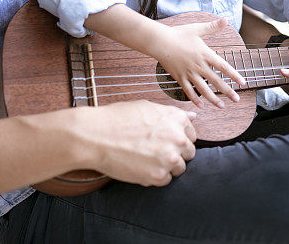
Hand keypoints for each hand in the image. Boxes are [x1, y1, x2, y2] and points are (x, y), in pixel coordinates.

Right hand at [78, 100, 197, 186]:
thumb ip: (172, 114)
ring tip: (145, 159)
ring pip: (179, 169)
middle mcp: (178, 138)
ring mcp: (170, 158)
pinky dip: (154, 177)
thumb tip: (193, 116)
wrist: (94, 135)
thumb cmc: (117, 119)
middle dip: (175, 154)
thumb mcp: (147, 108)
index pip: (191, 136)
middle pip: (188, 153)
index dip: (177, 140)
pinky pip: (165, 180)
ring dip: (166, 167)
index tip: (164, 142)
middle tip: (154, 152)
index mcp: (177, 119)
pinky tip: (140, 166)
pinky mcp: (158, 175)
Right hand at [155, 19, 245, 108]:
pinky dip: (195, 99)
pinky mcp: (179, 78)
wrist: (159, 41)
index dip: (234, 76)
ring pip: (203, 90)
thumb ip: (212, 26)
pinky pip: (188, 91)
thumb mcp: (197, 29)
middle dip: (228, 91)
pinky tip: (201, 105)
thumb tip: (225, 19)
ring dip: (213, 99)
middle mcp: (199, 66)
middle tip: (237, 99)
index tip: (242, 83)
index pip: (223, 67)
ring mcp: (189, 73)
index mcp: (205, 54)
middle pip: (216, 81)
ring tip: (222, 106)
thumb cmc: (178, 34)